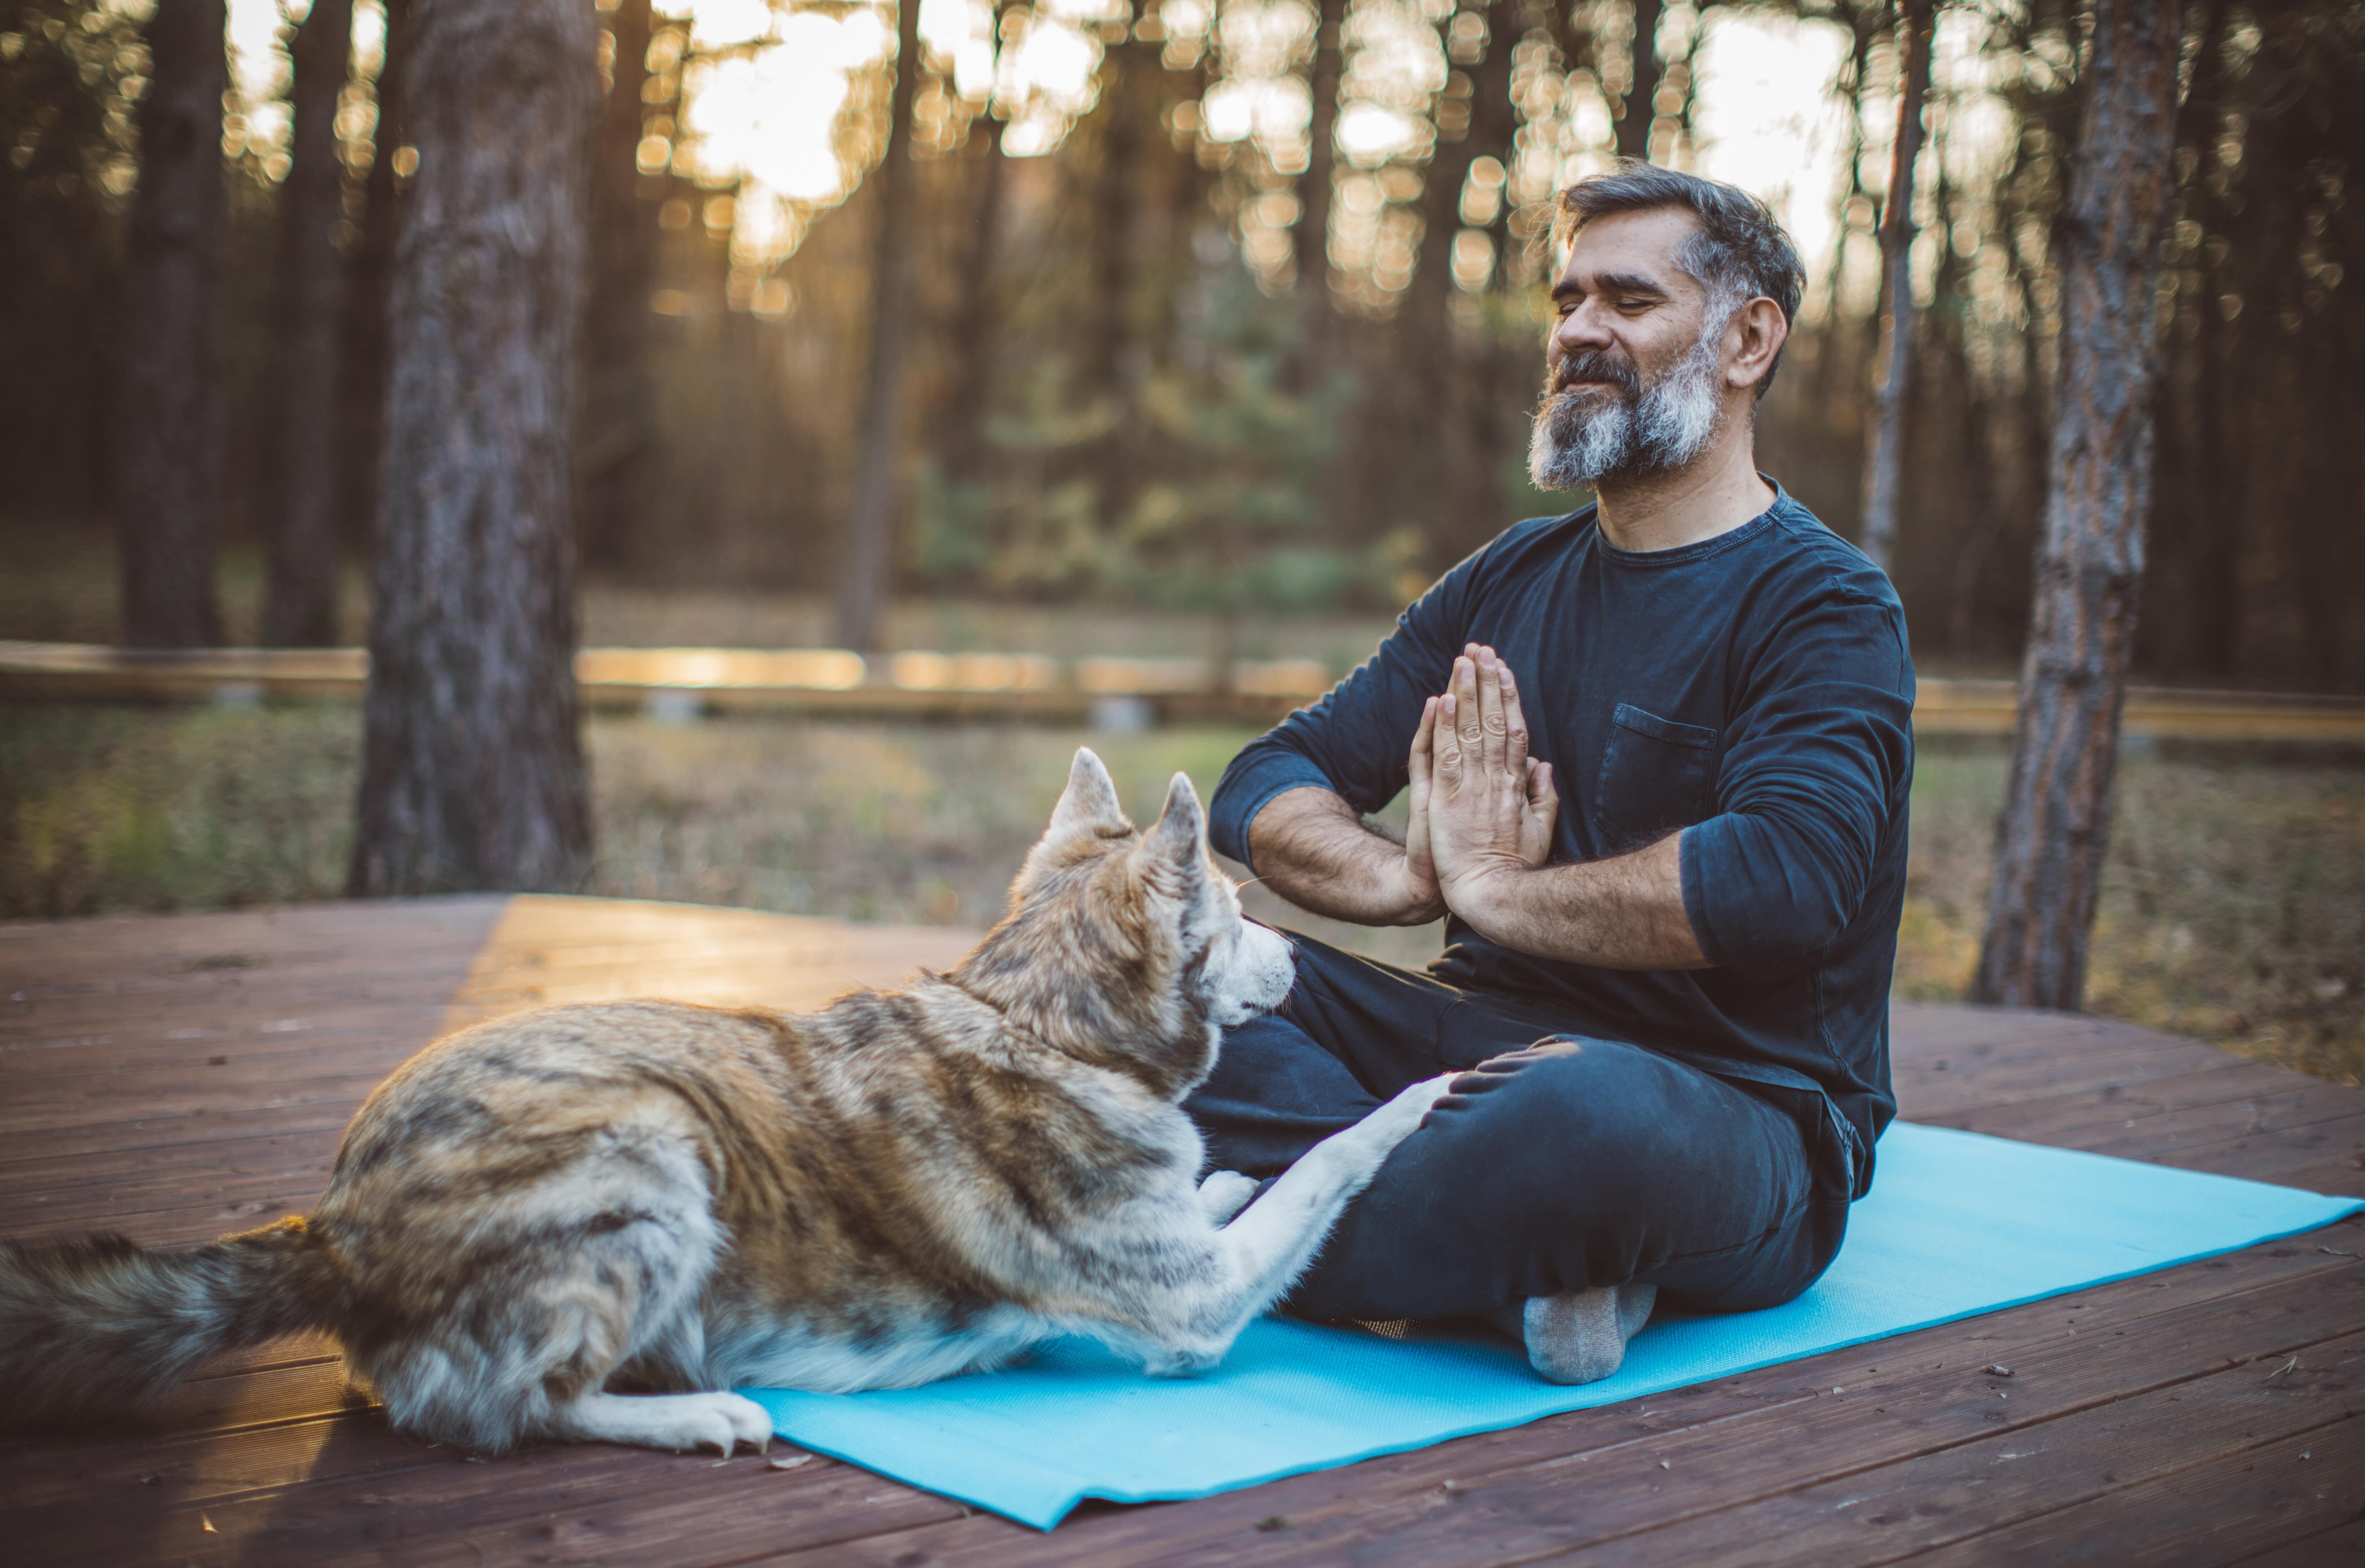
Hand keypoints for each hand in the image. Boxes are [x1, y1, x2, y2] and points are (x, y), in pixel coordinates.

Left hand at [1419, 646, 1557, 910]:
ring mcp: (1470, 787)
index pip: (1514, 729)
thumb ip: (1543, 796)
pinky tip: (1444, 699)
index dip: (1509, 697)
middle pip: (1492, 721)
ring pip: (1469, 730)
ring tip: (1463, 660)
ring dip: (1466, 693)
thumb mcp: (1540, 831)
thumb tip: (1543, 765)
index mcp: (1516, 784)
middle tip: (1482, 648)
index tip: (1504, 669)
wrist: (1487, 896)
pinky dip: (1444, 727)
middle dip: (1487, 682)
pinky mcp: (1446, 799)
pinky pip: (1444, 755)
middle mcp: (1494, 779)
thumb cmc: (1515, 869)